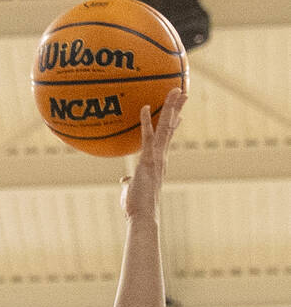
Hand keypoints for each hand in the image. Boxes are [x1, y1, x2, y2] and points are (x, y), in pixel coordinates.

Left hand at [120, 87, 186, 219]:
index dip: (172, 125)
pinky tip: (144, 107)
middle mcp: (161, 157)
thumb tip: (124, 180)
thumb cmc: (137, 207)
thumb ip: (129, 183)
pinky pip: (147, 136)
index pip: (167, 139)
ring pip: (165, 127)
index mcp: (158, 163)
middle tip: (182, 92)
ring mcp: (157, 157)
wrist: (143, 216)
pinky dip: (146, 121)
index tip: (178, 114)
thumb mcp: (132, 190)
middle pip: (170, 128)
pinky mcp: (148, 160)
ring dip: (169, 107)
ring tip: (175, 89)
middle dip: (176, 109)